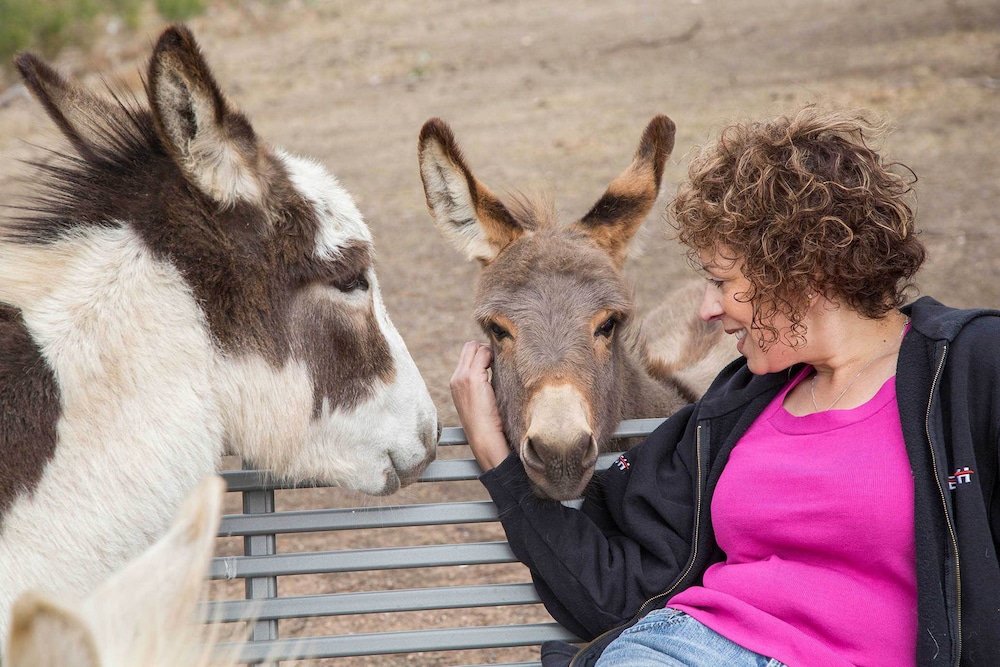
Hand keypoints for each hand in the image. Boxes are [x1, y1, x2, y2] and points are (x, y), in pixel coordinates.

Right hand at [451, 341, 509, 471]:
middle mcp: (456, 378)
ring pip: (476, 347)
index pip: (467, 353)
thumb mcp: (479, 399)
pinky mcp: (472, 379)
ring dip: (491, 352)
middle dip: (486, 348)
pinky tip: (503, 370)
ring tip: (501, 367)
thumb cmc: (487, 423)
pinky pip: (484, 354)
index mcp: (456, 382)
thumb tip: (494, 368)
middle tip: (499, 362)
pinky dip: (494, 357)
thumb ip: (480, 383)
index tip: (495, 363)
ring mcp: (462, 377)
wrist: (484, 439)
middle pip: (470, 346)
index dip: (482, 353)